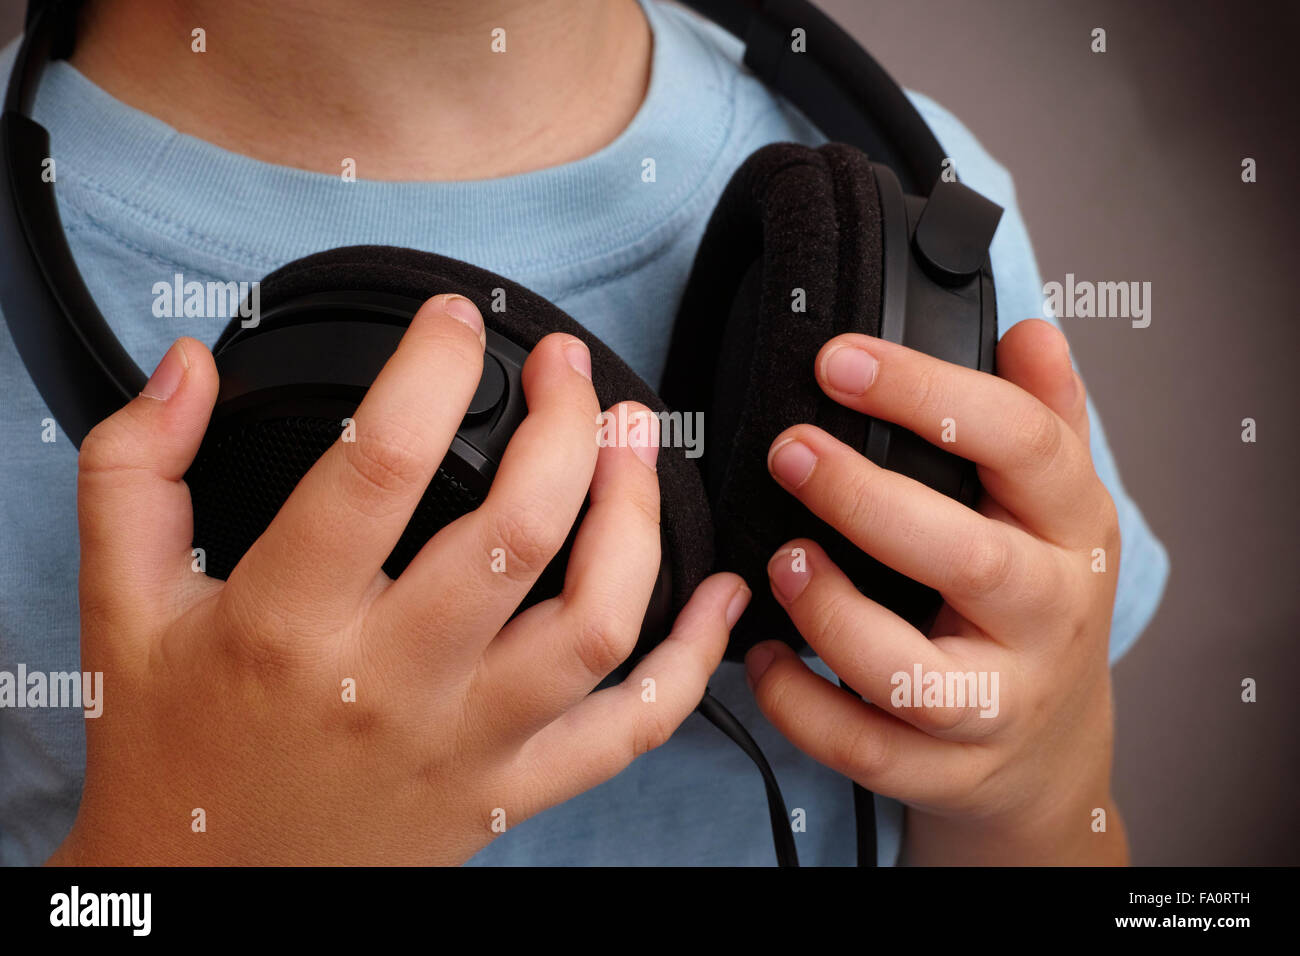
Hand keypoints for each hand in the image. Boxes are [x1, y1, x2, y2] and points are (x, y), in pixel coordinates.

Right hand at [51, 294, 746, 865]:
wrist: (207, 891)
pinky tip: (719, 596)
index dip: (435, 365)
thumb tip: (188, 370)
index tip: (456, 322)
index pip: (381, 463)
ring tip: (634, 442)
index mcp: (288, 621)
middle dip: (566, 423)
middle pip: (522, 531)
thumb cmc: (171, 749)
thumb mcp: (121, 603)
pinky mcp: (515, 790)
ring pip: (598, 622)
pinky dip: (693, 660)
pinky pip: (633, 729)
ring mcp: (468, 743)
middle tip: (569, 371)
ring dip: (638, 517)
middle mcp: (392, 681)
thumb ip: (135, 471)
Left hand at [744, 319, 1126, 863]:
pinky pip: (863, 748)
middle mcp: (1046, 618)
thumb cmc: (1039, 603)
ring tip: (782, 561)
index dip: (928, 393)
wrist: (1051, 748)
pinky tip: (763, 653)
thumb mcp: (1057, 506)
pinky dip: (800, 705)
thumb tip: (1028, 331)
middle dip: (865, 500)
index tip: (840, 360)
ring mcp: (996, 703)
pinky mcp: (945, 770)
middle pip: (967, 557)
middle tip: (790, 452)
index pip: (1022, 444)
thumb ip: (1042, 417)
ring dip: (831, 614)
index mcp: (1071, 531)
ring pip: (911, 672)